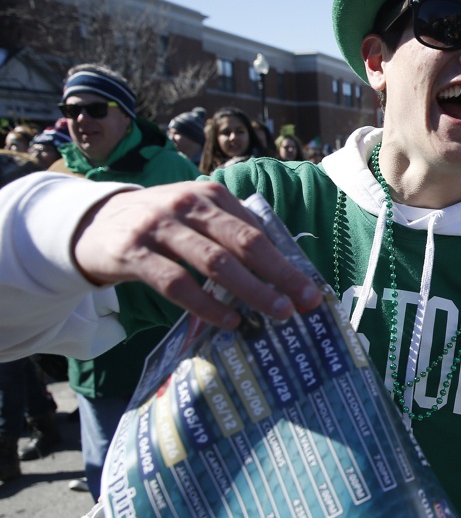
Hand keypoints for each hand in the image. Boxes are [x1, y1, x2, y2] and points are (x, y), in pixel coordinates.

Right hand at [73, 182, 322, 328]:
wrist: (93, 223)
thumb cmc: (161, 226)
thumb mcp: (196, 217)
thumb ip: (232, 234)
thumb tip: (282, 271)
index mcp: (211, 196)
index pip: (257, 232)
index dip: (287, 263)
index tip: (311, 291)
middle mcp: (187, 205)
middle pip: (243, 243)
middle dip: (279, 275)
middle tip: (303, 303)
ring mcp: (159, 228)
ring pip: (214, 262)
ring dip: (250, 291)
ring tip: (277, 313)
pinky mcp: (132, 253)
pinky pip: (176, 283)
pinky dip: (206, 304)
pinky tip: (228, 321)